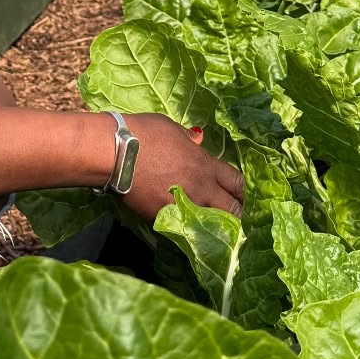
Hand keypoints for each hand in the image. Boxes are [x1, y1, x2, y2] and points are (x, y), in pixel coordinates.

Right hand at [115, 113, 244, 222]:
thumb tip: (196, 141)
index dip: (243, 191)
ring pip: (211, 224)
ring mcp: (184, 206)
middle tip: (237, 217)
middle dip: (237, 213)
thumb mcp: (171, 129)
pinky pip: (183, 227)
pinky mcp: (164, 218)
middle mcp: (201, 189)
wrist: (116, 153)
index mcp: (206, 166)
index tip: (243, 195)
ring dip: (216, 225)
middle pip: (232, 209)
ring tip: (216, 229)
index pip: (237, 182)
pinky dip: (188, 228)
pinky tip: (187, 229)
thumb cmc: (144, 133)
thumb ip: (188, 140)